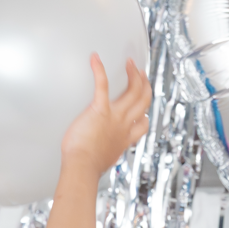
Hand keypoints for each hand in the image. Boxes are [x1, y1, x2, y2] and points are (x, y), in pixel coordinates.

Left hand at [60, 55, 151, 178]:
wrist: (82, 168)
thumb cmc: (86, 168)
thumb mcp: (104, 161)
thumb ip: (106, 154)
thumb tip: (98, 158)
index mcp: (125, 139)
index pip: (144, 124)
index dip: (145, 114)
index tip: (143, 108)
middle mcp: (124, 125)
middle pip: (144, 101)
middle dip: (145, 85)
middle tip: (141, 75)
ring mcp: (114, 116)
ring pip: (133, 91)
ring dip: (134, 75)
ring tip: (130, 64)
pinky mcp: (100, 110)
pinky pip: (103, 85)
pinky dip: (99, 70)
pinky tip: (95, 60)